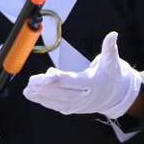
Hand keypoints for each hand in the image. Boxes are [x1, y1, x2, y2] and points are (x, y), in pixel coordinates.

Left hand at [23, 32, 141, 118]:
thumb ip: (109, 48)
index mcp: (92, 84)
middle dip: (45, 88)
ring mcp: (78, 105)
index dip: (57, 78)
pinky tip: (34, 96)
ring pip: (57, 101)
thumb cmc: (112, 76)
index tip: (46, 74)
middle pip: (62, 92)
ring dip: (41, 96)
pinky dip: (45, 102)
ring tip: (28, 91)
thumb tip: (113, 34)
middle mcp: (84, 97)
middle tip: (31, 82)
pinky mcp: (73, 108)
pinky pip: (57, 106)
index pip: (72, 81)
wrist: (116, 96)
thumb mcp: (112, 62)